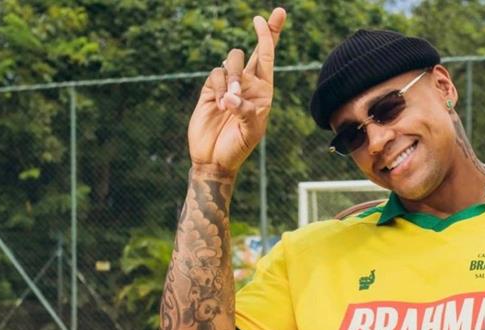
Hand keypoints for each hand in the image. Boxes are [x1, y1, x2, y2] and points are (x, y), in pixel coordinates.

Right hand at [187, 7, 285, 177]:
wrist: (214, 159)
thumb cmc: (238, 147)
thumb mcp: (251, 132)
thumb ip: (245, 112)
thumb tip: (230, 97)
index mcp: (263, 92)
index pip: (268, 58)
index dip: (271, 35)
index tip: (275, 15)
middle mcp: (247, 84)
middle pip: (253, 50)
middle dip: (263, 31)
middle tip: (260, 19)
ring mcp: (228, 85)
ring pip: (232, 61)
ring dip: (233, 77)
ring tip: (230, 103)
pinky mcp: (210, 89)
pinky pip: (215, 74)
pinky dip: (219, 88)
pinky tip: (220, 106)